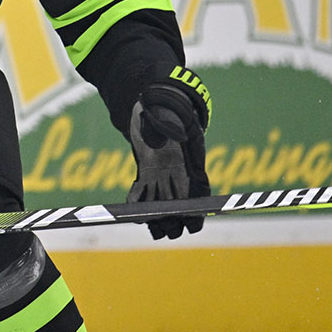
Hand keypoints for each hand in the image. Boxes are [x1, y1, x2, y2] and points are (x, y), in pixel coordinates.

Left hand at [127, 66, 211, 239]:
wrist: (156, 100)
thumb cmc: (170, 107)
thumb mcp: (176, 116)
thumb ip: (173, 126)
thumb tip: (172, 134)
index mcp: (190, 162)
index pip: (200, 192)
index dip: (198, 211)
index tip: (194, 225)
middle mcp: (178, 171)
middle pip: (180, 203)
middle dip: (175, 220)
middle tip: (167, 230)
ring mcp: (161, 172)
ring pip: (161, 201)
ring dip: (157, 217)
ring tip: (152, 228)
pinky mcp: (146, 170)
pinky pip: (142, 190)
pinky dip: (138, 199)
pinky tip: (131, 206)